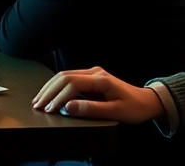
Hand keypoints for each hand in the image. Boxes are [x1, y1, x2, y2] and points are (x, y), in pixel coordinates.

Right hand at [31, 66, 162, 122]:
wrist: (147, 101)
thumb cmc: (134, 107)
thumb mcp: (115, 112)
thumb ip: (91, 109)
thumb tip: (69, 107)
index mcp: (101, 79)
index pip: (72, 84)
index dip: (59, 97)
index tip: (50, 109)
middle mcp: (94, 73)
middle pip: (64, 77)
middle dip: (49, 91)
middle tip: (37, 104)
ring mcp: (92, 74)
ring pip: (64, 76)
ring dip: (50, 88)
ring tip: (39, 100)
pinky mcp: (91, 79)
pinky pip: (69, 79)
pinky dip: (57, 87)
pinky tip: (50, 95)